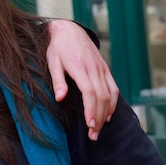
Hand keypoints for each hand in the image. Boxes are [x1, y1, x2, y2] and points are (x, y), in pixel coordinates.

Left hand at [46, 20, 118, 140]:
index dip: (91, 110)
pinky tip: (108, 114)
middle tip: (93, 135)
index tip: (90, 125)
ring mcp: (101, 68)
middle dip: (98, 118)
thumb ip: (58, 79)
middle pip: (101, 97)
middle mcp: (94, 68)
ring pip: (110, 94)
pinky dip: (113, 102)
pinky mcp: (105, 68)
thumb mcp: (52, 61)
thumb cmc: (57, 46)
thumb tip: (60, 98)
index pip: (90, 93)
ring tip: (99, 128)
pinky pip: (113, 87)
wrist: (68, 29)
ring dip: (106, 113)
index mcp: (80, 67)